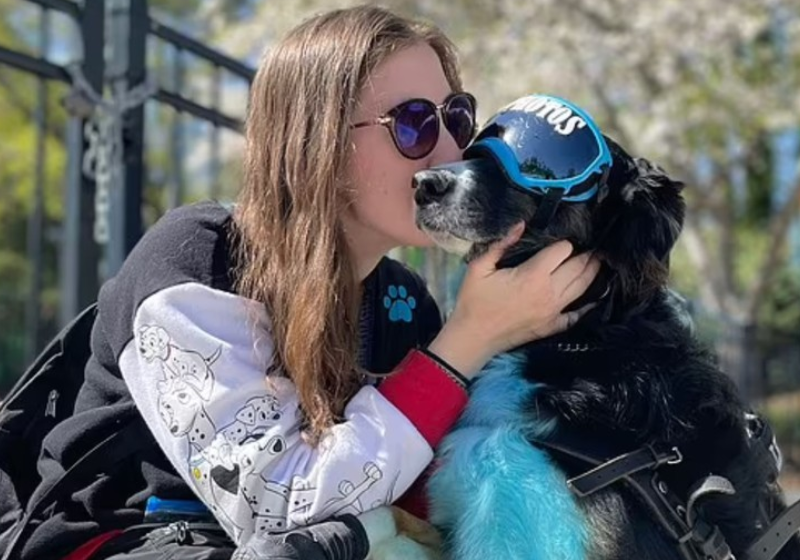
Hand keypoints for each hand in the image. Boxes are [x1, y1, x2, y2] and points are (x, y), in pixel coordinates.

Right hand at [428, 223, 599, 377]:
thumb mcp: (479, 268)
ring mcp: (554, 311)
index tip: (562, 240)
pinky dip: (589, 305)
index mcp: (533, 274)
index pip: (562, 250)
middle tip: (592, 247)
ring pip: (583, 288)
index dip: (564, 242)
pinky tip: (596, 297)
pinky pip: (578, 315)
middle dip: (586, 255)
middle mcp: (549, 292)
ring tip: (597, 262)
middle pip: (579, 267)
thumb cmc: (473, 301)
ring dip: (592, 273)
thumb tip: (521, 225)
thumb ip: (501, 244)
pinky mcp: (553, 326)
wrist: (473, 338)